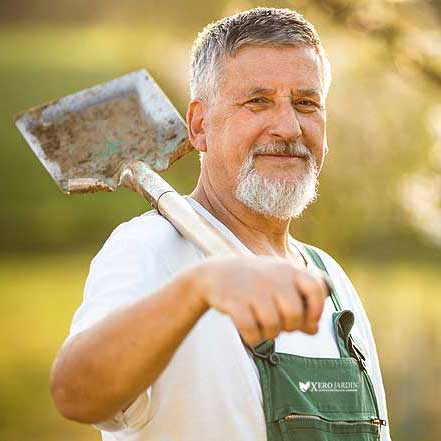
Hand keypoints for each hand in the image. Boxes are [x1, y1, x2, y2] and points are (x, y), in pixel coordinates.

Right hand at [192, 255, 327, 345]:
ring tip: (261, 326)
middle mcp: (273, 277)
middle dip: (289, 327)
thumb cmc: (254, 282)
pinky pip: (251, 331)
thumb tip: (314, 329)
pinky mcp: (234, 301)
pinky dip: (253, 338)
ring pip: (273, 326)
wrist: (214, 274)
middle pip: (294, 315)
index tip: (308, 320)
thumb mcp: (279, 285)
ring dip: (269, 335)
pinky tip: (249, 333)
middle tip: (278, 324)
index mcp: (288, 270)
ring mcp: (253, 288)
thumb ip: (299, 304)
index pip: (316, 289)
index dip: (316, 310)